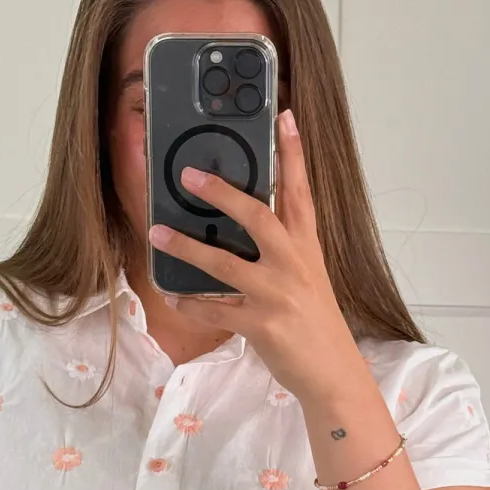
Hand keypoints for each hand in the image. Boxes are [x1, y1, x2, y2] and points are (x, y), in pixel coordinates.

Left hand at [148, 109, 362, 402]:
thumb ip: (284, 248)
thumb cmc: (316, 322)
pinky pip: (216, 311)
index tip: (284, 117)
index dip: (293, 154)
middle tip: (188, 174)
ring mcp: (277, 294)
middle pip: (257, 217)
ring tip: (156, 232)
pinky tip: (174, 298)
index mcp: (307, 247)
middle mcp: (293, 264)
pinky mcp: (261, 324)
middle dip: (222, 194)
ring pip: (224, 264)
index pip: (302, 192)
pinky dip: (191, 305)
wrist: (333, 372)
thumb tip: (249, 221)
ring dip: (186, 248)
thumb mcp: (309, 276)